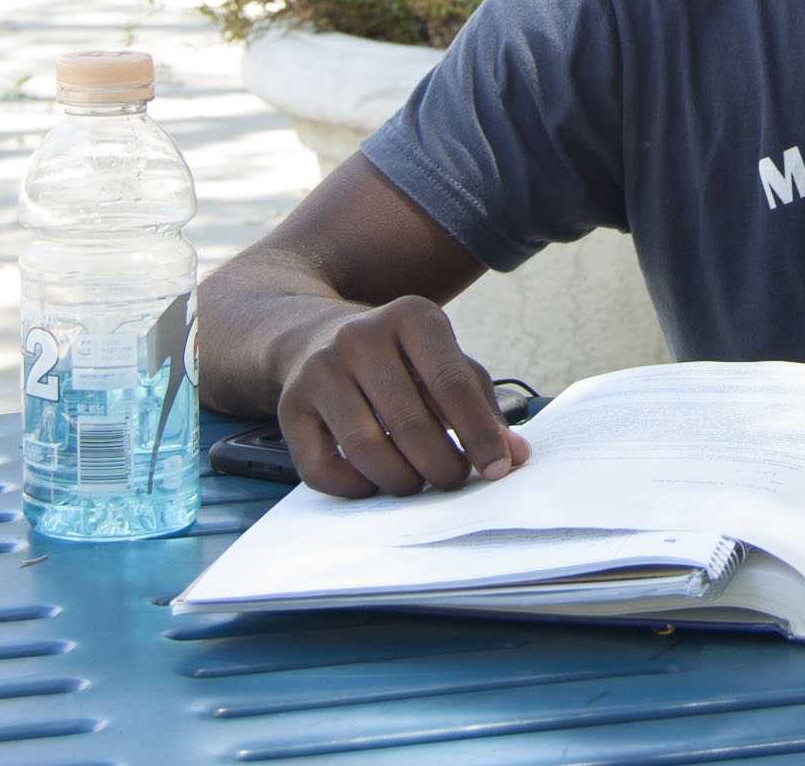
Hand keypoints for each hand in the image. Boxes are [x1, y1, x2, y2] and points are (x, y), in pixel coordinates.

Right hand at [274, 296, 530, 498]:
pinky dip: (354, 487)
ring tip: (418, 482)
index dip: (480, 435)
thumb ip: (481, 405)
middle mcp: (361, 336)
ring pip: (366, 448)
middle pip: (410, 423)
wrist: (312, 334)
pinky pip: (322, 467)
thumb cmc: (398, 358)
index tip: (497, 468)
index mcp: (412, 316)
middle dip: (441, 466)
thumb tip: (514, 457)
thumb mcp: (444, 361)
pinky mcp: (289, 405)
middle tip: (454, 480)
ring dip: (401, 480)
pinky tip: (373, 482)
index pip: (453, 383)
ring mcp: (320, 369)